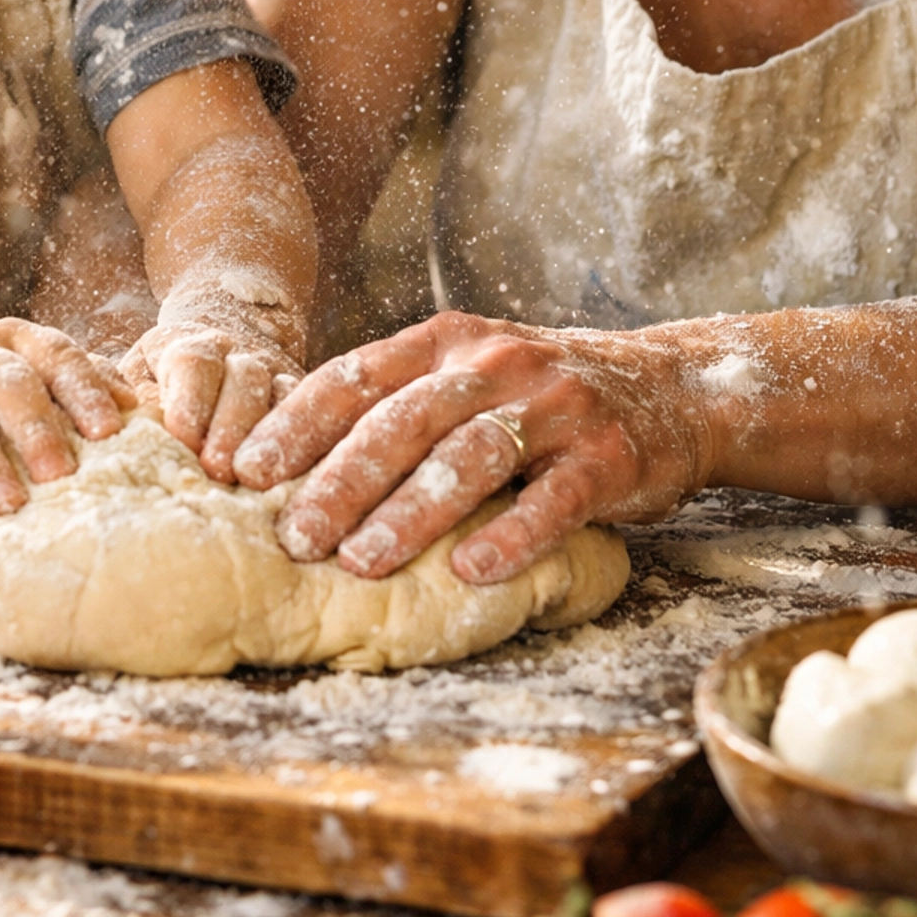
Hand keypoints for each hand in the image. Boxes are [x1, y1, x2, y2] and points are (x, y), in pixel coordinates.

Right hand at [0, 317, 135, 537]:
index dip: (83, 389)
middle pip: (10, 384)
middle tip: (63, 475)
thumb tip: (152, 413)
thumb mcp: (23, 365)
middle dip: (37, 427)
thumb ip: (78, 380)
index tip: (111, 429)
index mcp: (15, 344)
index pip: (57, 356)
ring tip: (5, 507)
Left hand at [119, 307, 301, 483]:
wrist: (206, 369)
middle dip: (231, 423)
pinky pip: (318, 420)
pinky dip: (305, 448)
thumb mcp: (131, 385)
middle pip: (244, 377)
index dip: (189, 399)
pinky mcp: (306, 408)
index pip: (193, 362)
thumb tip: (110, 429)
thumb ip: (120, 400)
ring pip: (284, 395)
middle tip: (218, 467)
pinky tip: (293, 481)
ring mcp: (276, 378)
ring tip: (253, 479)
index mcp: (189, 345)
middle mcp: (238, 355)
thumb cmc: (153, 392)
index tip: (181, 437)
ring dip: (271, 437)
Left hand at [230, 311, 712, 583]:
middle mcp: (495, 363)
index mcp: (445, 343)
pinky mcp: (607, 456)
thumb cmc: (536, 396)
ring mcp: (554, 407)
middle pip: (403, 420)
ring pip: (470, 456)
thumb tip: (290, 460)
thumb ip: (396, 401)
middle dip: (341, 481)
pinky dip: (510, 537)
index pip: (356, 376)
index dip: (298, 424)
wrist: (669, 387)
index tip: (247, 471)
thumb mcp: (466, 373)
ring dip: (410, 513)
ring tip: (362, 562)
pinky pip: (554, 499)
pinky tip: (469, 573)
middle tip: (295, 537)